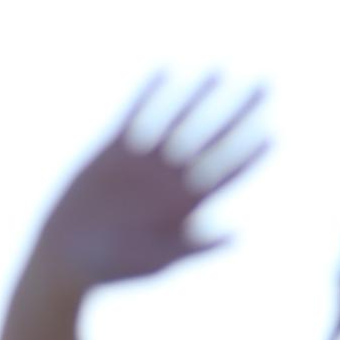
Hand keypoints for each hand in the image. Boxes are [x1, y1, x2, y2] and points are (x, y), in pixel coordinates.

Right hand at [29, 75, 269, 298]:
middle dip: (239, 112)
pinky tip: (164, 70)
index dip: (251, 154)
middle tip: (266, 85)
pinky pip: (135, 114)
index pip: (228, 173)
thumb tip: (237, 237)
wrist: (65, 258)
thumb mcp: (157, 260)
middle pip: (213, 139)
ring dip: (198, 96)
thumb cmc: (114, 269)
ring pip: (179, 120)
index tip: (273, 133)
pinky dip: (148, 94)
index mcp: (187, 206)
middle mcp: (171, 179)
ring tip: (219, 70)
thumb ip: (195, 246)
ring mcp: (144, 162)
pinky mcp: (114, 151)